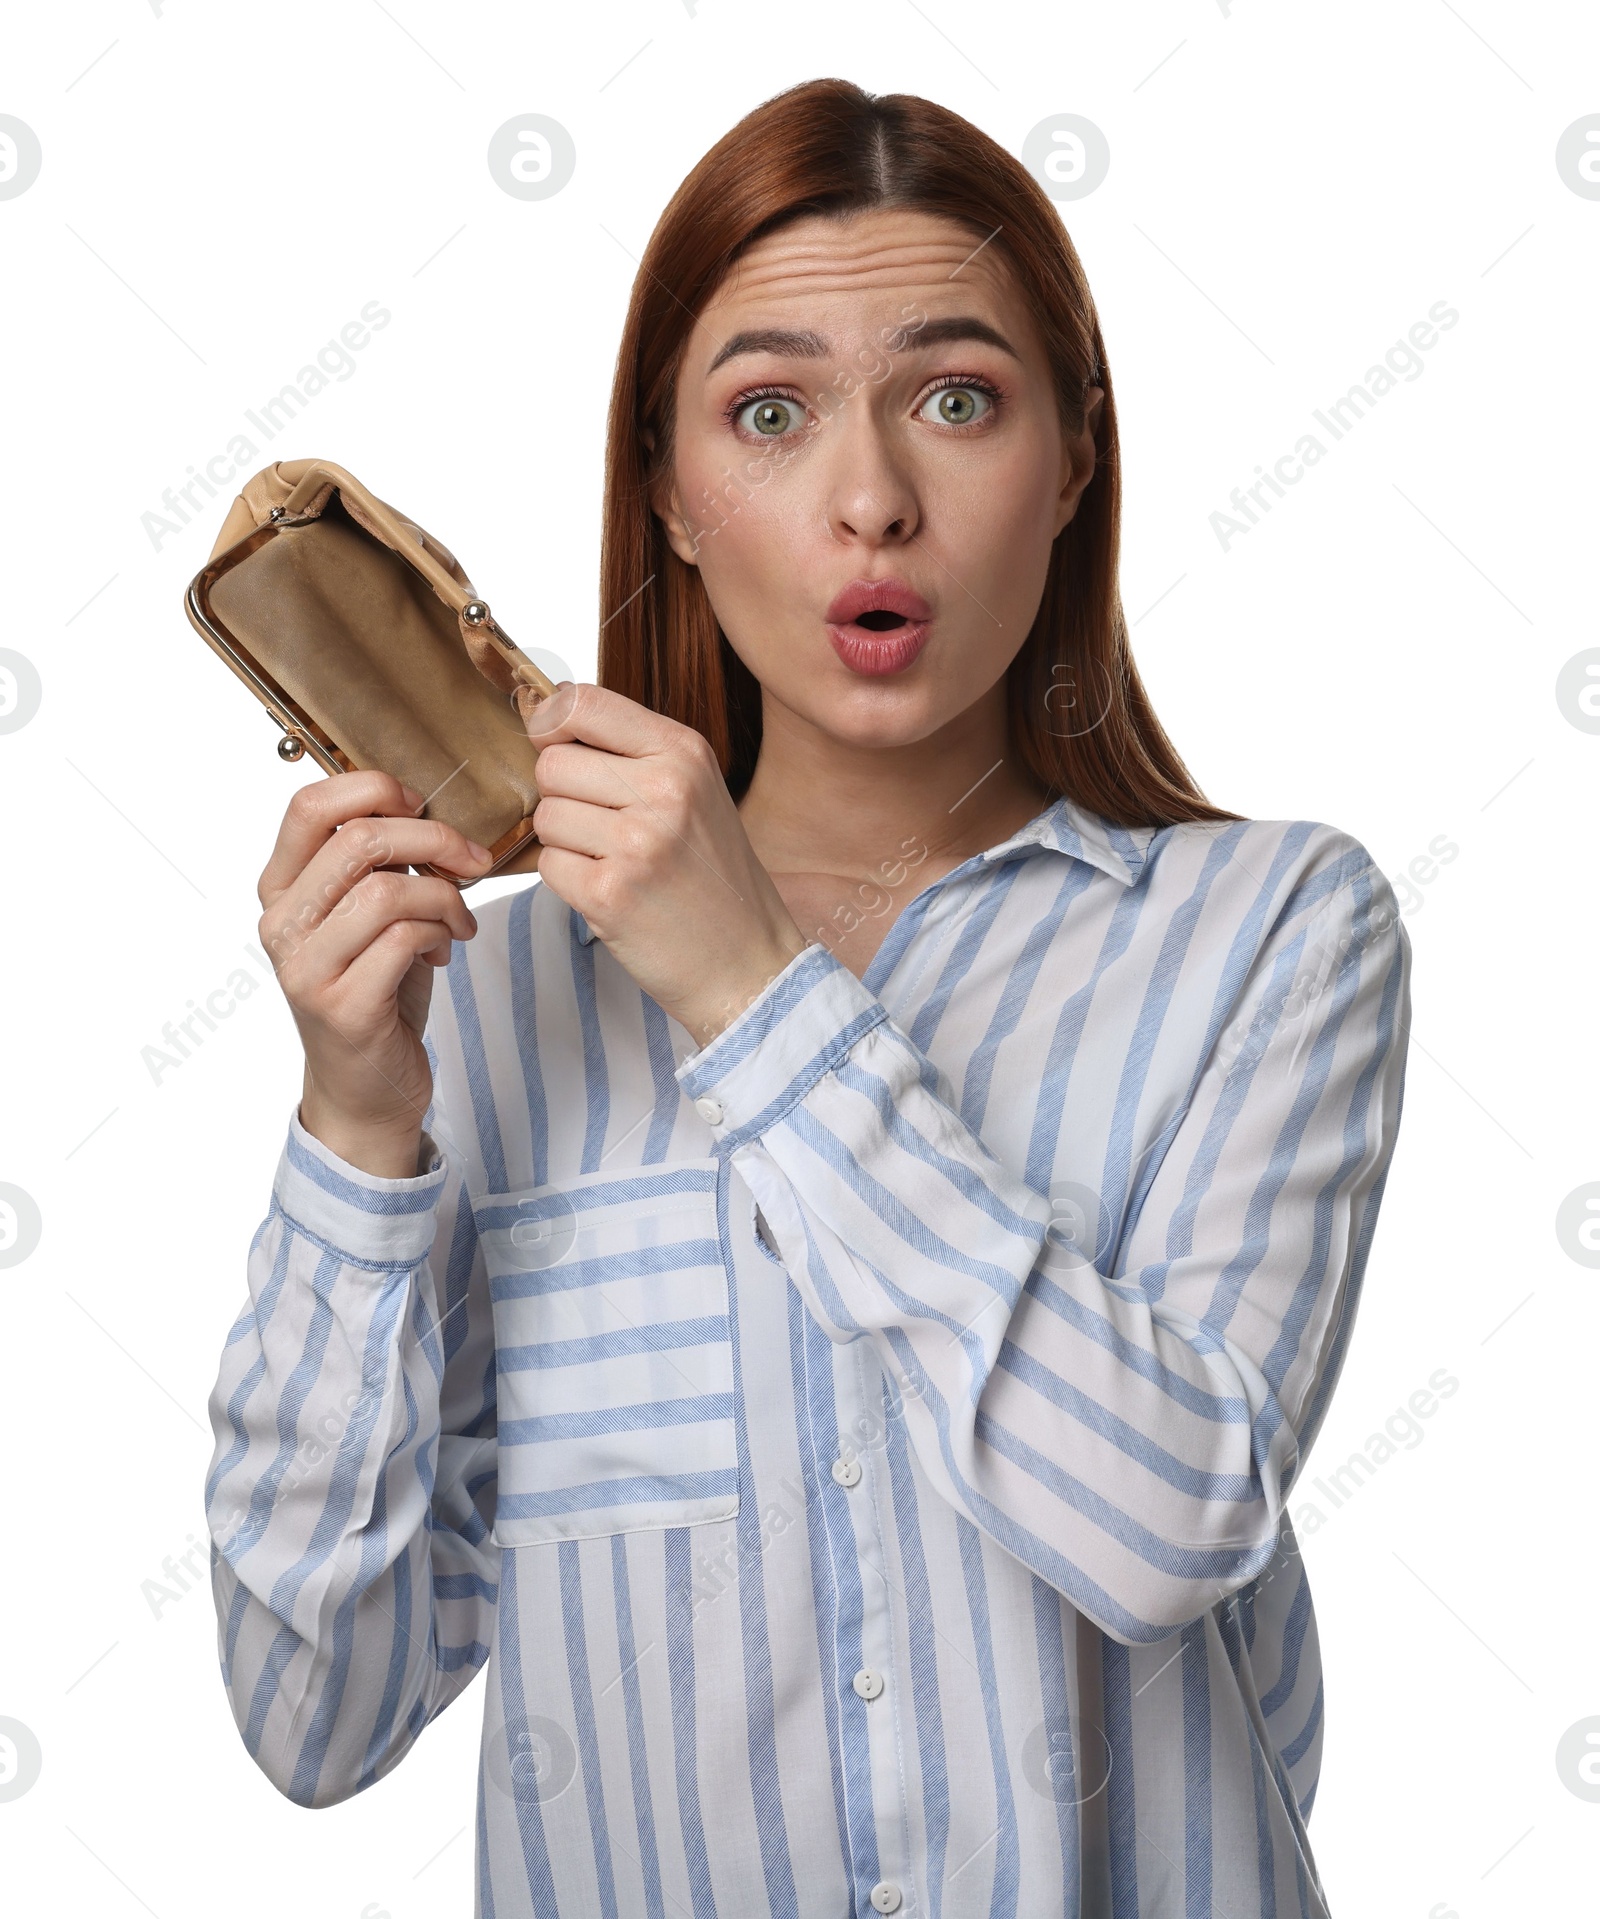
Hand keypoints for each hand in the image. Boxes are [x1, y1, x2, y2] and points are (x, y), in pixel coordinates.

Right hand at [256, 771, 494, 1175]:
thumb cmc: (376, 993)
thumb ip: (379, 866)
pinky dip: (441, 933)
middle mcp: (282, 924)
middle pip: (360, 840)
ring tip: (460, 920)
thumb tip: (424, 811)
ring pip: (388, 891)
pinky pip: (405, 939)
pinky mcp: (343, 1005)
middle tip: (472, 861)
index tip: (421, 806)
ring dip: (445, 897)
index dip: (374, 790)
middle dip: (435, 839)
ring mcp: (306, 967)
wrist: (366, 1089)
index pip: (309, 806)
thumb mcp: (370, 917)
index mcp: (282, 890)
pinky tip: (445, 949)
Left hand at [521, 682, 810, 1047]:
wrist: (749, 963)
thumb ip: (633, 753)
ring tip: (612, 861)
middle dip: (561, 796)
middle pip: (552, 764)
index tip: (555, 746)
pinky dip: (568, 880)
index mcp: (684, 752)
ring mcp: (636, 842)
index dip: (552, 724)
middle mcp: (664, 789)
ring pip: (545, 815)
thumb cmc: (716, 879)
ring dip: (564, 841)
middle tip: (602, 826)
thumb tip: (547, 719)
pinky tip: (610, 891)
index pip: (582, 702)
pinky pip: (548, 864)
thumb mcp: (697, 792)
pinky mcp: (609, 893)